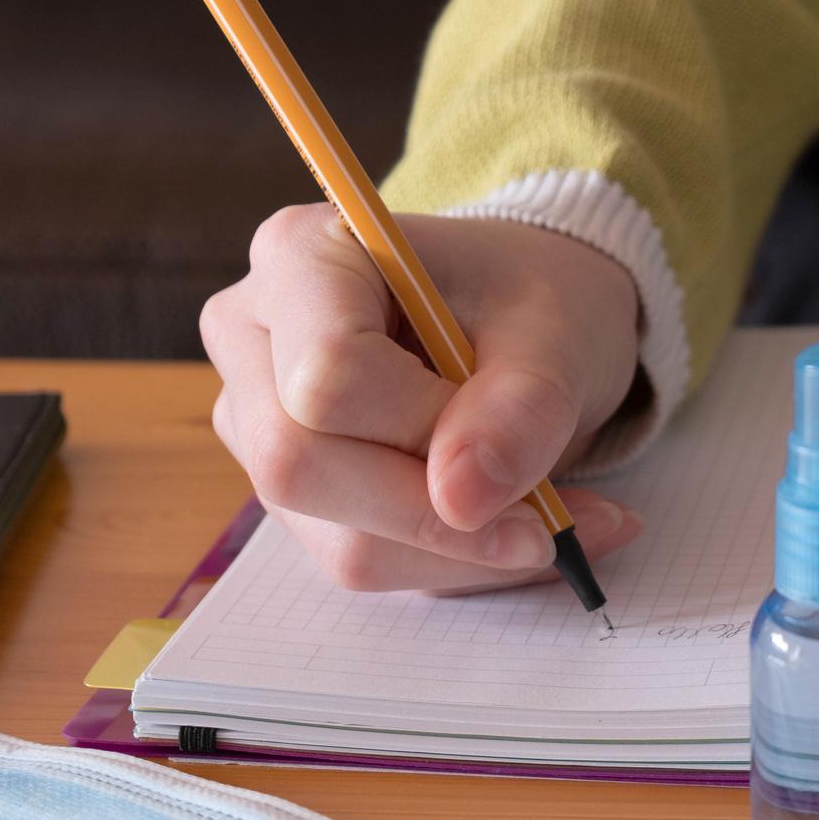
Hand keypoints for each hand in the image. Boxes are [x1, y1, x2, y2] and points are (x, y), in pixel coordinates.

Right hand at [202, 207, 644, 591]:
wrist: (532, 324)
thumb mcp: (557, 334)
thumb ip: (521, 406)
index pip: (326, 372)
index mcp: (301, 256)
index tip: (520, 436)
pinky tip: (526, 533)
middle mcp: (254, 339)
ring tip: (564, 524)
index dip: (424, 428)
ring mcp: (261, 426)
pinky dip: (460, 563)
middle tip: (552, 521)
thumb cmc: (536, 302)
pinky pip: (368, 561)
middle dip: (438, 514)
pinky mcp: (298, 497)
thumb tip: (462, 500)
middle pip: (300, 465)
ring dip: (467, 553)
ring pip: (340, 538)